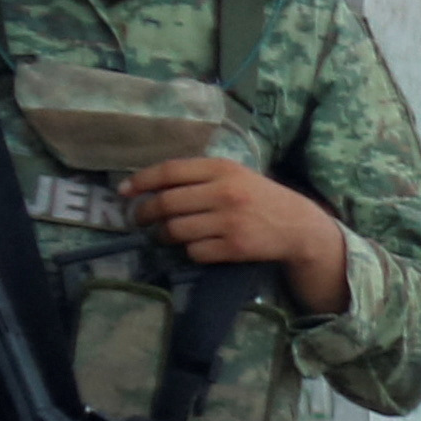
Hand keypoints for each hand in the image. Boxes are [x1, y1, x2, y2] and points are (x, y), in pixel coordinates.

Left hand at [124, 156, 352, 315]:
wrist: (297, 225)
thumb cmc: (257, 197)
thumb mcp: (233, 175)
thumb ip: (197, 176)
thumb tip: (148, 185)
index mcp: (222, 168)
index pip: (170, 172)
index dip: (141, 181)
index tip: (123, 191)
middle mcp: (224, 193)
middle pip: (166, 204)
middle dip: (144, 213)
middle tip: (138, 219)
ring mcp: (230, 222)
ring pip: (176, 230)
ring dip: (163, 235)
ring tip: (163, 234)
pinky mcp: (235, 247)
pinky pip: (194, 251)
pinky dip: (189, 250)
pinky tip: (195, 245)